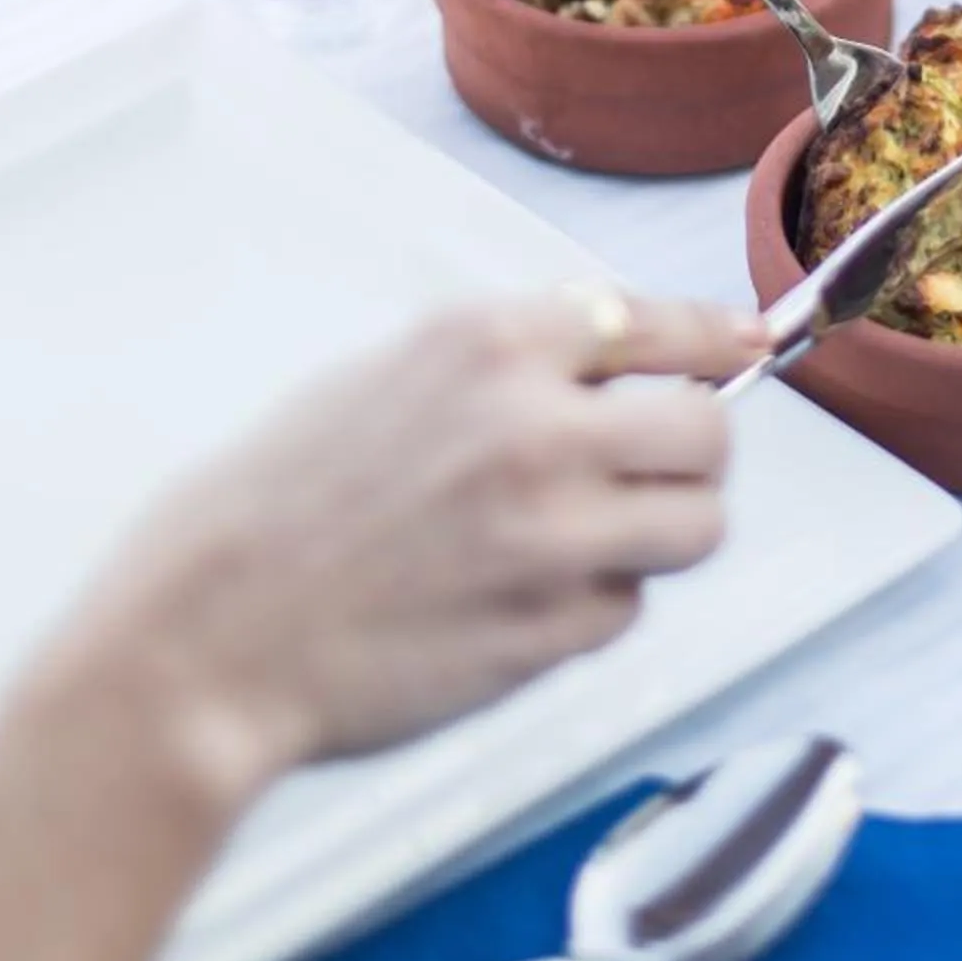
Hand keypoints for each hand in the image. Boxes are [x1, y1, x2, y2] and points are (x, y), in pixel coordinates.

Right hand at [56, 289, 760, 801]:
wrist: (208, 635)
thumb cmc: (279, 503)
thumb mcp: (387, 374)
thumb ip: (508, 362)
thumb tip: (622, 357)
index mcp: (490, 344)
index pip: (661, 324)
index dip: (720, 340)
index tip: (753, 347)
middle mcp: (536, 427)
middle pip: (709, 433)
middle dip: (692, 455)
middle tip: (652, 473)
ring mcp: (551, 534)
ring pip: (697, 528)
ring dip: (661, 535)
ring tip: (588, 542)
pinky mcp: (550, 631)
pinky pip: (625, 610)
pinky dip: (592, 609)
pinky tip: (514, 604)